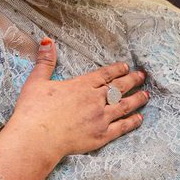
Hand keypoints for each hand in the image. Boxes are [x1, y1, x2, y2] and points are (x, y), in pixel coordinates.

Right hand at [5, 38, 147, 165]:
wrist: (37, 138)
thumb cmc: (34, 110)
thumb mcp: (37, 81)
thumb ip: (45, 62)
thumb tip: (47, 41)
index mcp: (81, 85)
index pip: (105, 74)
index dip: (117, 70)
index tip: (126, 67)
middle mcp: (95, 99)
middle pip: (119, 88)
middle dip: (132, 80)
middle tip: (142, 76)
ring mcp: (100, 118)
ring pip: (124, 106)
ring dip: (137, 99)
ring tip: (146, 95)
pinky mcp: (101, 136)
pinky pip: (121, 127)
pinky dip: (132, 122)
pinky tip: (139, 119)